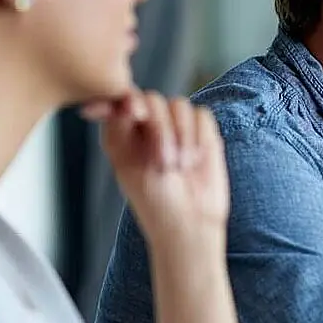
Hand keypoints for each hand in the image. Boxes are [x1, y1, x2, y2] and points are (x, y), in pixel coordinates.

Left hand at [83, 91, 229, 245]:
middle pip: (152, 99)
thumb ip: (119, 126)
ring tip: (180, 167)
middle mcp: (149, 126)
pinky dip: (197, 137)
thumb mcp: (126, 163)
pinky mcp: (202, 134)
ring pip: (178, 105)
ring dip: (179, 135)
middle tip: (164, 163)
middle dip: (159, 129)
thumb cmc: (154, 202)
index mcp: (124, 132)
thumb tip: (123, 98)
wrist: (190, 224)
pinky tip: (194, 161)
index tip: (133, 114)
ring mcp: (177, 128)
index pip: (122, 98)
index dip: (126, 100)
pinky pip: (201, 116)